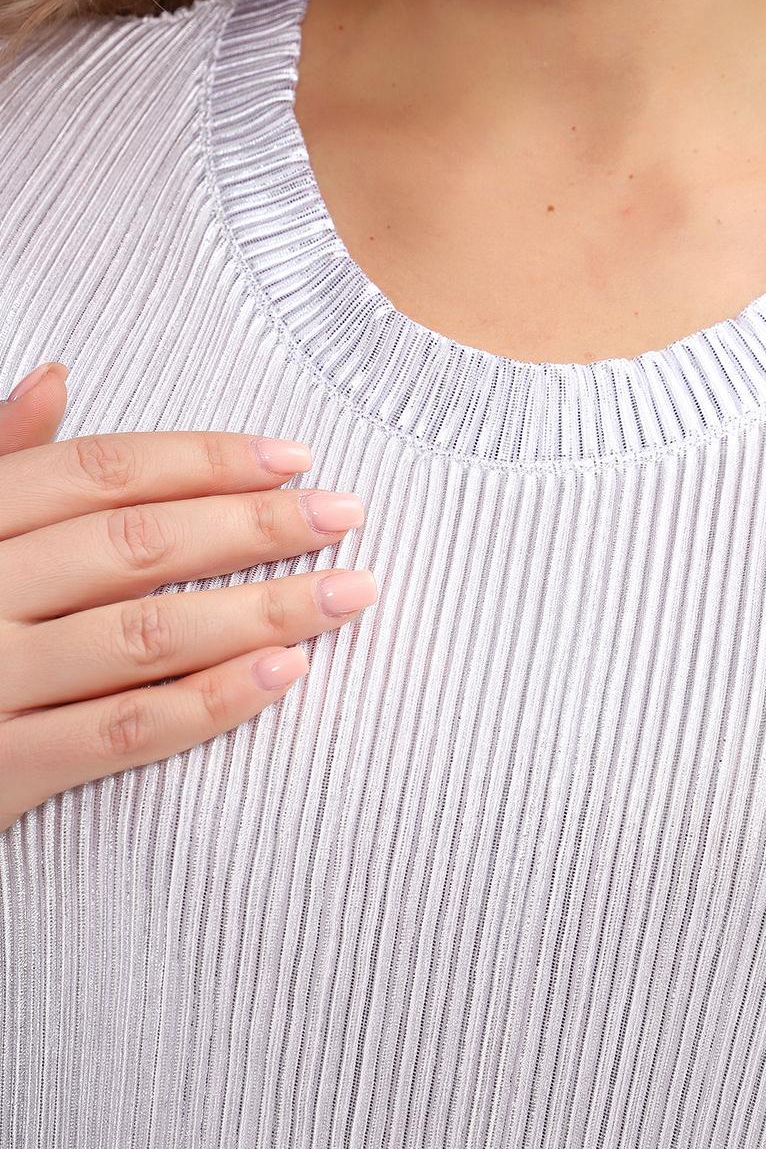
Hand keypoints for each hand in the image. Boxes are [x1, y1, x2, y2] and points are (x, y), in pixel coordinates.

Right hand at [0, 360, 377, 832]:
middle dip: (256, 526)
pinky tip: (287, 673)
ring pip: (147, 635)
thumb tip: (55, 377)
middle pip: (139, 545)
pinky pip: (125, 732)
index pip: (103, 473)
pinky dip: (212, 702)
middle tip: (347, 515)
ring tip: (349, 593)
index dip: (206, 461)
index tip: (295, 460)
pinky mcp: (3, 771)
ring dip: (261, 611)